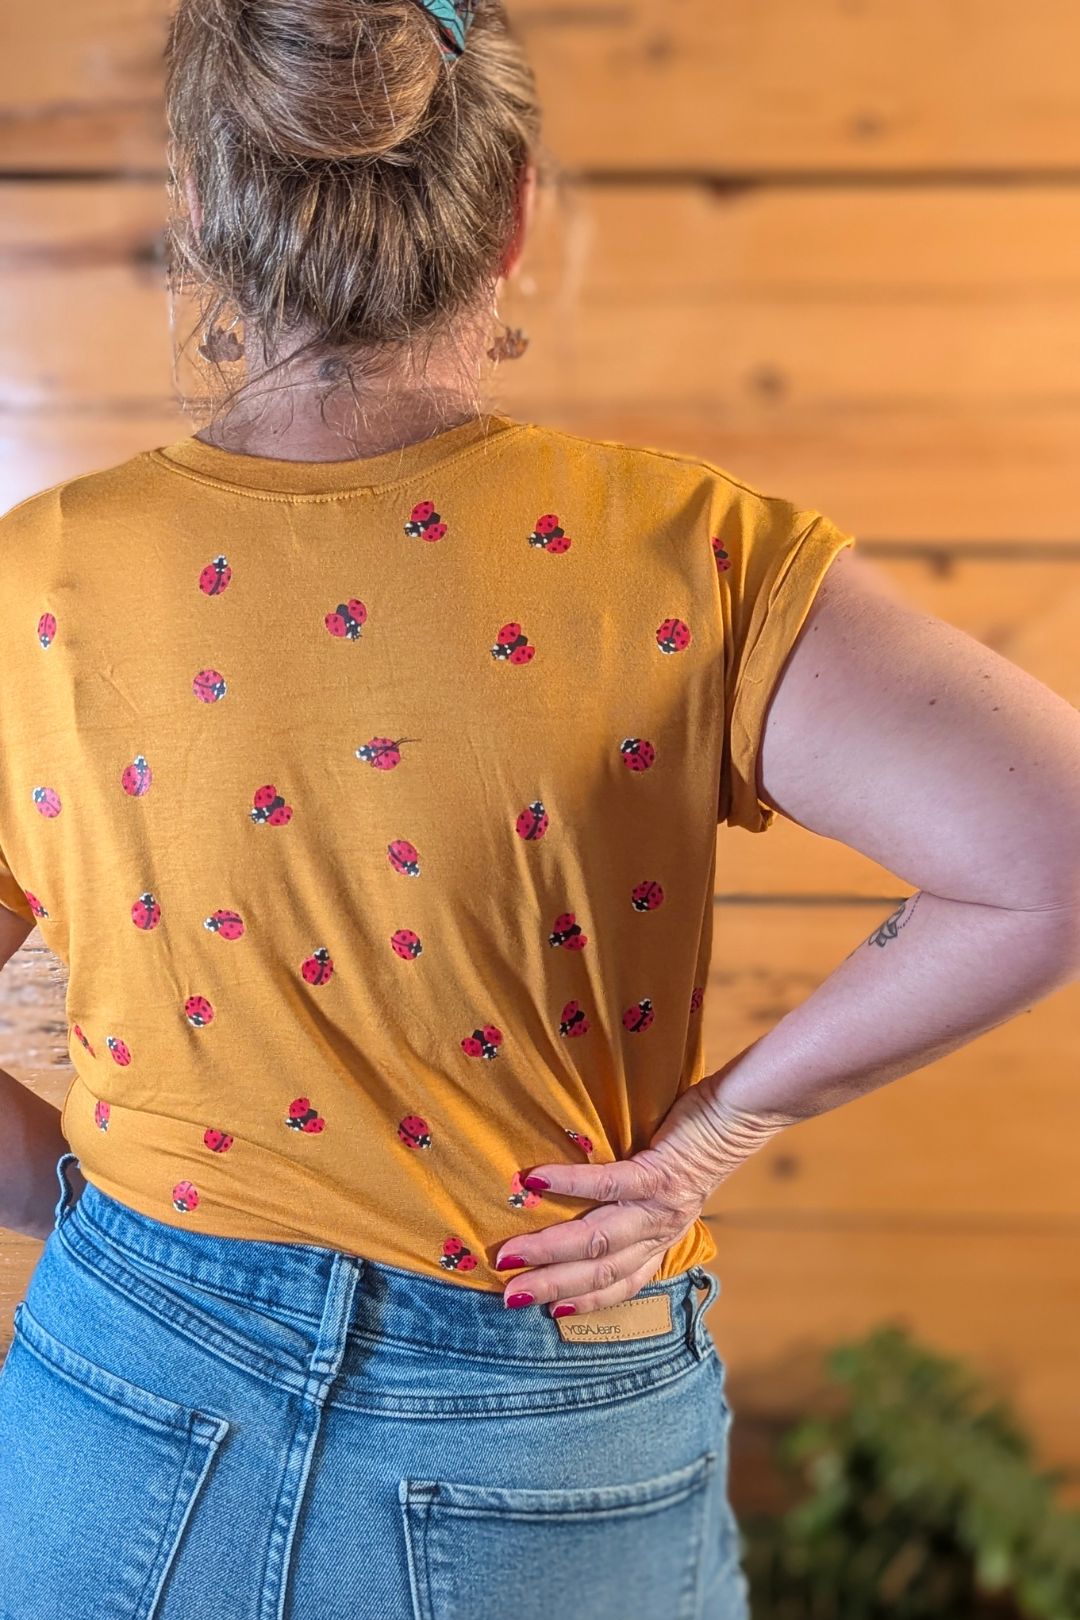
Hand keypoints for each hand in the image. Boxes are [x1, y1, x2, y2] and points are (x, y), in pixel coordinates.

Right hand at [494, 1079, 794, 1315]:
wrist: (740, 1114)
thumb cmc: (697, 1143)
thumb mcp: (670, 1188)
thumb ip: (636, 1203)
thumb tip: (587, 1204)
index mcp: (661, 1238)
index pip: (621, 1283)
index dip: (585, 1303)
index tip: (548, 1313)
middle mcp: (661, 1231)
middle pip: (601, 1271)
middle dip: (551, 1286)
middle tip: (508, 1295)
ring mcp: (661, 1206)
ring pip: (599, 1239)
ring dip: (549, 1250)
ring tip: (510, 1254)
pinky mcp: (660, 1172)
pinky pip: (608, 1183)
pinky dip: (568, 1184)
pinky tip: (535, 1181)